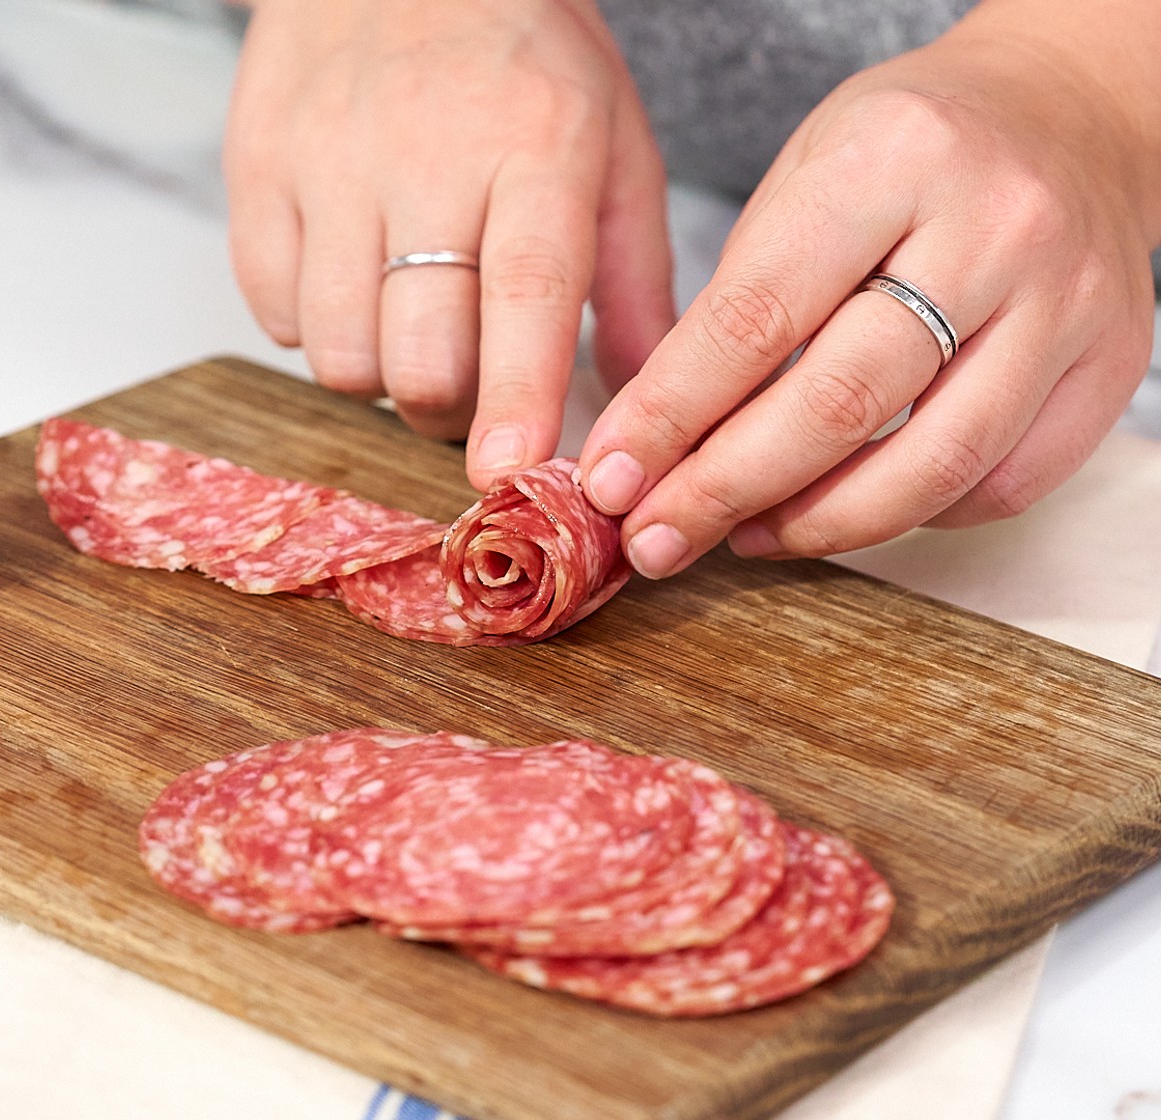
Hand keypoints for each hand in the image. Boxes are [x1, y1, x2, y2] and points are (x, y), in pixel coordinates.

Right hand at [224, 0, 675, 488]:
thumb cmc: (518, 59)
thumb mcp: (611, 143)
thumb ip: (634, 276)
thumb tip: (655, 399)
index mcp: (534, 145)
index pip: (525, 291)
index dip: (518, 396)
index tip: (512, 472)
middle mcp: (424, 154)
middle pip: (420, 354)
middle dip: (447, 409)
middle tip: (466, 386)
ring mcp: (326, 161)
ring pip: (339, 352)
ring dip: (379, 375)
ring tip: (406, 325)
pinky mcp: (255, 168)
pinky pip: (273, 313)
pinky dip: (315, 328)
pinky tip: (350, 283)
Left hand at [578, 6, 1160, 577]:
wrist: (1066, 113)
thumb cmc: (906, 152)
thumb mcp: (801, 181)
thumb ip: (736, 309)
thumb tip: (655, 448)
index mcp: (888, 159)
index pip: (754, 319)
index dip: (669, 418)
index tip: (610, 479)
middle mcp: (993, 227)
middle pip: (838, 405)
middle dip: (725, 490)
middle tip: (656, 537)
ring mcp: (1067, 301)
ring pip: (931, 464)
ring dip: (817, 525)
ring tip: (743, 537)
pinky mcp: (1111, 364)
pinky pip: (1002, 484)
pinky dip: (914, 517)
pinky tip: (851, 509)